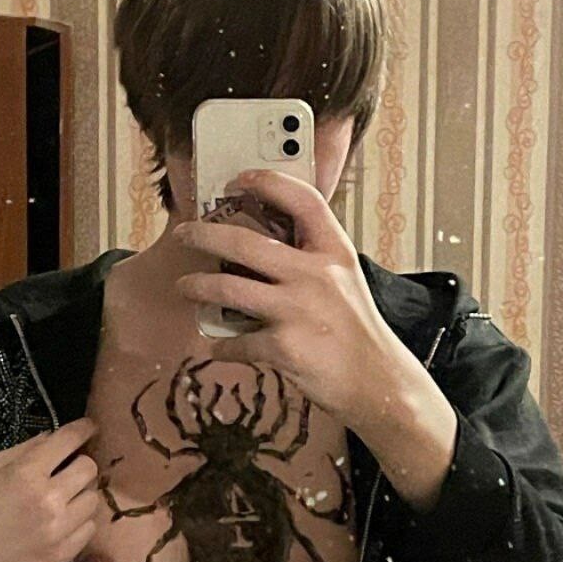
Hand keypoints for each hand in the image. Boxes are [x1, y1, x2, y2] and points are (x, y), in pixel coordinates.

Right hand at [0, 418, 100, 561]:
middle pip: (89, 469)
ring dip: (81, 493)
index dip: (82, 429)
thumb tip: (53, 436)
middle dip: (80, 463)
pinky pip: (89, 528)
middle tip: (68, 469)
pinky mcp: (63, 554)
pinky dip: (79, 521)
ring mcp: (58, 530)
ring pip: (93, 499)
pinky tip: (62, 521)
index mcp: (25, 474)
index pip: (69, 441)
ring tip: (63, 498)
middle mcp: (48, 500)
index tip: (88, 428)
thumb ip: (24, 450)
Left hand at [173, 169, 425, 425]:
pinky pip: (237, 341)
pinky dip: (221, 344)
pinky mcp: (283, 347)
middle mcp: (316, 275)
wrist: (377, 382)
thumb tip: (264, 248)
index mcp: (334, 253)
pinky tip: (215, 344)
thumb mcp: (345, 281)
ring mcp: (298, 310)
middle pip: (245, 243)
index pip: (303, 201)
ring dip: (197, 287)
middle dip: (203, 235)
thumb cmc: (356, 332)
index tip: (239, 180)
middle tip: (185, 234)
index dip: (268, 182)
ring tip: (185, 288)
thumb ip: (312, 260)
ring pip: (228, 290)